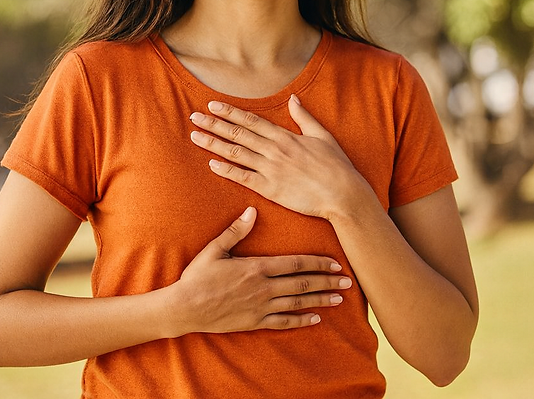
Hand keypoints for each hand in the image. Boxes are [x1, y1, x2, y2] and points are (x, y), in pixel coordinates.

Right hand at [171, 207, 350, 333]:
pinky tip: (315, 318)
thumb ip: (235, 230)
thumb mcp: (215, 249)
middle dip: (327, 282)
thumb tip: (252, 210)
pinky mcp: (254, 322)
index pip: (296, 263)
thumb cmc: (198, 276)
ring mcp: (260, 307)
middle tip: (349, 283)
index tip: (336, 263)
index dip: (319, 263)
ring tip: (339, 299)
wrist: (184, 307)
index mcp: (257, 267)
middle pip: (303, 284)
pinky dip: (301, 320)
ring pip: (298, 303)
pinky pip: (283, 322)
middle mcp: (264, 288)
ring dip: (320, 300)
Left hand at [188, 95, 369, 220]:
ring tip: (195, 136)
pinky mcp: (270, 188)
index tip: (213, 105)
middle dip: (214, 124)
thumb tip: (294, 99)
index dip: (230, 112)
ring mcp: (271, 169)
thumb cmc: (336, 166)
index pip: (251, 120)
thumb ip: (304, 117)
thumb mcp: (322, 135)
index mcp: (285, 136)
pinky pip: (243, 177)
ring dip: (214, 143)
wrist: (343, 193)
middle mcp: (275, 149)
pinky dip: (226, 170)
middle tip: (194, 116)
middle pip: (238, 133)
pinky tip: (211, 164)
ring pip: (236, 153)